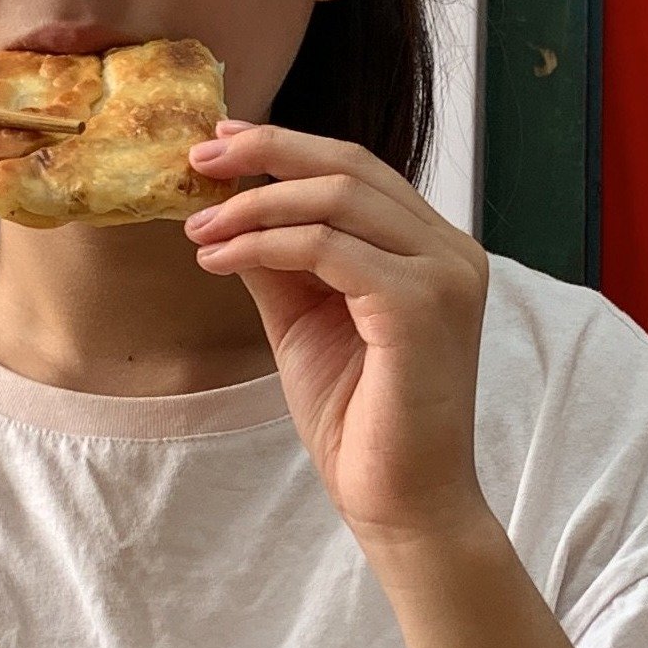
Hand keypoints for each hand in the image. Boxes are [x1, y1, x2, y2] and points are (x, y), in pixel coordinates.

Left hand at [184, 125, 494, 545]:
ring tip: (198, 229)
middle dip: (266, 154)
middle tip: (197, 161)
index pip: (358, 170)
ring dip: (254, 205)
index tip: (219, 143)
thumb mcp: (306, 320)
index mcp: (433, 251)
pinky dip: (264, 244)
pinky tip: (220, 260)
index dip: (286, 147)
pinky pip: (327, 249)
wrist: (400, 504)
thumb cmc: (361, 423)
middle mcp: (451, 253)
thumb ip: (279, 260)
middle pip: (351, 166)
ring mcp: (444, 276)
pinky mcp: (420, 307)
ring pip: (337, 198)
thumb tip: (227, 204)